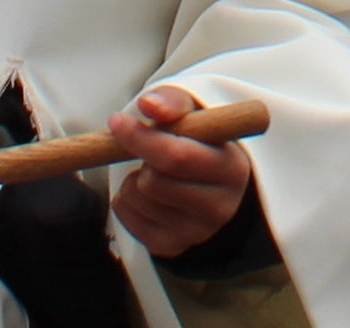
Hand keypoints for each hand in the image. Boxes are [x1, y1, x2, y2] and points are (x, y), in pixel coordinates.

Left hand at [100, 82, 258, 258]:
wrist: (210, 183)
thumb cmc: (199, 141)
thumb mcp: (194, 113)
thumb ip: (173, 103)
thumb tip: (148, 105)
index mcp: (232, 169)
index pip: (178, 157)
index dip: (142, 138)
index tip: (117, 121)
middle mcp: (220, 207)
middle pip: (153, 182)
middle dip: (141, 160)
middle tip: (152, 152)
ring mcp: (196, 232)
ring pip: (137, 198)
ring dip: (134, 178)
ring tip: (154, 172)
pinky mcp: (171, 247)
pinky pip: (126, 218)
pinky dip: (126, 199)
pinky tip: (147, 193)